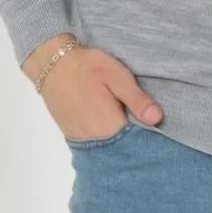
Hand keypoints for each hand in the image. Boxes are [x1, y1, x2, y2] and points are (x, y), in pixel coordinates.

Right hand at [27, 41, 163, 140]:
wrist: (52, 64)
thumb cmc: (88, 67)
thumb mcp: (117, 76)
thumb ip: (137, 99)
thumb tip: (157, 119)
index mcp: (109, 127)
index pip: (136, 144)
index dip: (149, 138)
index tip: (159, 130)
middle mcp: (95, 141)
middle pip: (122, 148)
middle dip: (135, 139)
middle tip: (146, 123)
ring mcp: (82, 140)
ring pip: (109, 147)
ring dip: (120, 139)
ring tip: (131, 123)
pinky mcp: (73, 135)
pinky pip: (96, 143)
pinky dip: (106, 137)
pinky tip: (113, 124)